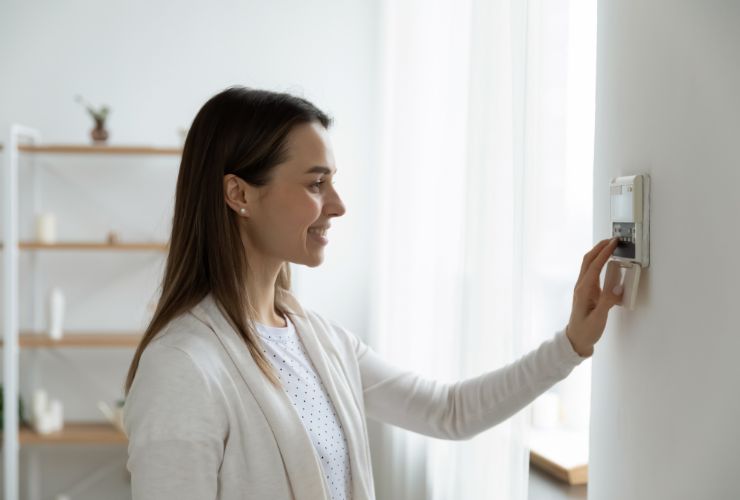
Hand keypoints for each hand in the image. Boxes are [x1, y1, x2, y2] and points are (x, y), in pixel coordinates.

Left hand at [565, 238, 623, 357]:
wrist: (576, 339)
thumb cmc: (586, 330)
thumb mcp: (598, 318)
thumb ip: (607, 302)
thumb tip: (618, 287)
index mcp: (583, 290)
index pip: (594, 266)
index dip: (604, 253)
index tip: (613, 243)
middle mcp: (581, 286)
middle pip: (588, 260)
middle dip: (599, 247)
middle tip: (613, 239)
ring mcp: (583, 288)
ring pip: (589, 264)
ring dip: (599, 253)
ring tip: (611, 245)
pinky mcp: (586, 291)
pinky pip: (592, 272)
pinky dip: (599, 262)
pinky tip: (607, 262)